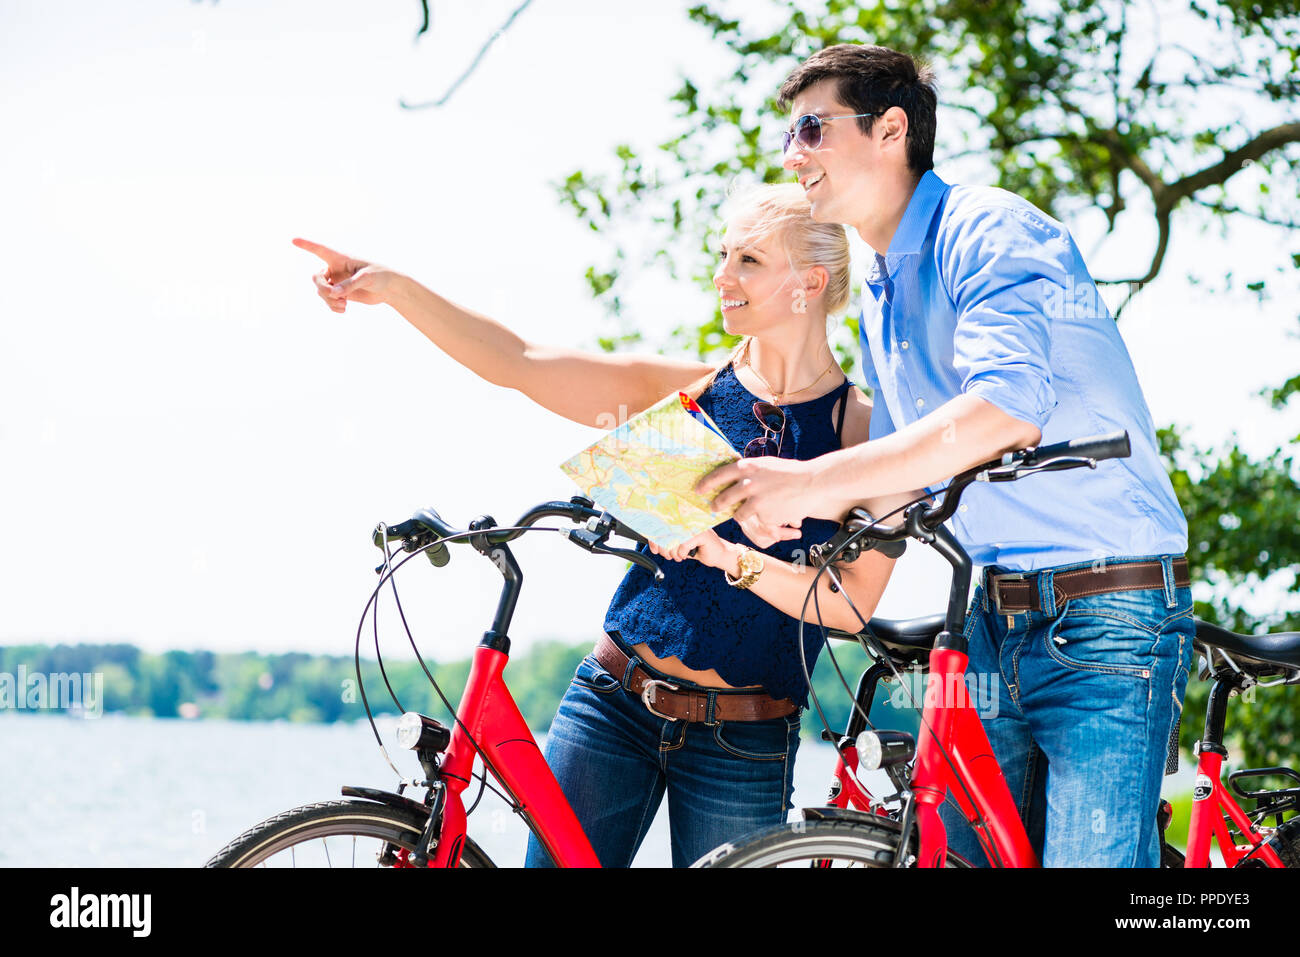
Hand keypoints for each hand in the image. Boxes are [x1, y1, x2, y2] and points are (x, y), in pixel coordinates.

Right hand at [292, 238, 400, 312]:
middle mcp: (335, 269)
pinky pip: (328, 301)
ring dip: (329, 300)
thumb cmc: (380, 275)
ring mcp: (336, 282)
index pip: (320, 250)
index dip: (306, 245)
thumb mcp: (366, 278)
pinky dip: (333, 306)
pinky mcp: (341, 294)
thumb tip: (334, 293)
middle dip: (322, 288)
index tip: (293, 240)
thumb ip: (349, 284)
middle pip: (316, 278)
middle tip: (335, 296)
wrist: (389, 289)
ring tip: (343, 305)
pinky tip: (343, 309)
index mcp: (340, 258)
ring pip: (322, 292)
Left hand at [647, 530, 736, 569]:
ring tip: (678, 556)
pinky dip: (682, 553)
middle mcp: (687, 521)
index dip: (655, 538)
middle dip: (664, 548)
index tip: (655, 549)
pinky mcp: (702, 534)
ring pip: (674, 540)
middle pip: (666, 533)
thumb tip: (654, 544)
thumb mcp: (680, 545)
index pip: (663, 526)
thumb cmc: (700, 549)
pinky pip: (684, 545)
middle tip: (668, 555)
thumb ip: (669, 542)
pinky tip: (685, 555)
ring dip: (674, 553)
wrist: (720, 555)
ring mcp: (695, 526)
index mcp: (682, 521)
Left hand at [696, 457, 817, 548]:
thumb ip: (750, 471)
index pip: (718, 476)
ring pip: (739, 514)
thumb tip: (734, 476)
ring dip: (741, 515)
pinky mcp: (765, 515)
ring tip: (749, 512)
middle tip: (713, 507)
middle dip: (716, 505)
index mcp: (746, 467)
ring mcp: (755, 501)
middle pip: (723, 498)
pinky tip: (772, 514)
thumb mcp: (766, 465)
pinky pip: (758, 521)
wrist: (812, 482)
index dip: (705, 484)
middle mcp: (747, 483)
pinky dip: (763, 519)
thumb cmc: (790, 472)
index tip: (698, 489)